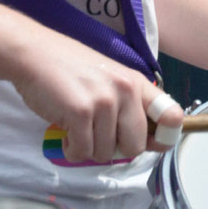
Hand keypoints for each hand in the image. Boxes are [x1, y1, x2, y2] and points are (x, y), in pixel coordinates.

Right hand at [9, 29, 182, 163]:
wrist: (35, 54)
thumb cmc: (70, 68)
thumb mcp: (109, 78)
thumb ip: (129, 103)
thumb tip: (149, 139)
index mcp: (135, 82)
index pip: (171, 114)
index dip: (166, 136)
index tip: (151, 143)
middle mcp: (125, 90)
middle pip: (135, 146)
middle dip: (115, 149)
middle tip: (97, 134)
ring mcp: (104, 101)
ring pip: (105, 153)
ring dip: (88, 148)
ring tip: (77, 125)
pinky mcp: (80, 112)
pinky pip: (82, 153)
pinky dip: (72, 150)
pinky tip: (66, 131)